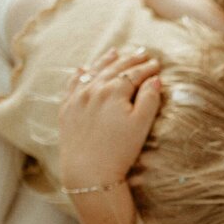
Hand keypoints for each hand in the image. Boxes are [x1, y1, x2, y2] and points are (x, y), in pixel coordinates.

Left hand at [58, 48, 162, 190]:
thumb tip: (155, 80)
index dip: (147, 68)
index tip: (157, 64)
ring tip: (115, 52)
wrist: (88, 171)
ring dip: (106, 61)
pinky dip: (80, 74)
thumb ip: (149, 100)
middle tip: (142, 53)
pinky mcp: (66, 109)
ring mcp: (77, 98)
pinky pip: (72, 84)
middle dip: (130, 60)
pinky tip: (84, 69)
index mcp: (114, 91)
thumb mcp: (141, 125)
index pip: (133, 74)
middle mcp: (93, 89)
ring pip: (93, 72)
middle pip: (114, 69)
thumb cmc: (119, 151)